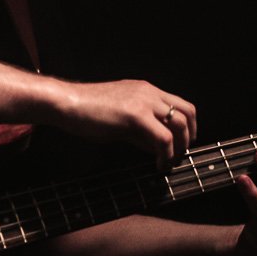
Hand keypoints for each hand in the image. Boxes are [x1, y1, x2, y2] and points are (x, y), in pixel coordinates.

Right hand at [49, 79, 196, 171]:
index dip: (187, 128)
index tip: (180, 146)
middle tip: (179, 156)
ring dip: (180, 147)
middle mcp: (149, 92)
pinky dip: (166, 154)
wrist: (66, 103)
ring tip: (170, 163)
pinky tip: (158, 165)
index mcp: (145, 90)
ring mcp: (144, 101)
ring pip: (180, 124)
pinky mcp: (136, 115)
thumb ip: (139, 130)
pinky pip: (163, 137)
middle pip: (188, 112)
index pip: (180, 105)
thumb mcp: (119, 120)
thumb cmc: (86, 112)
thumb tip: (154, 147)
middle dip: (189, 137)